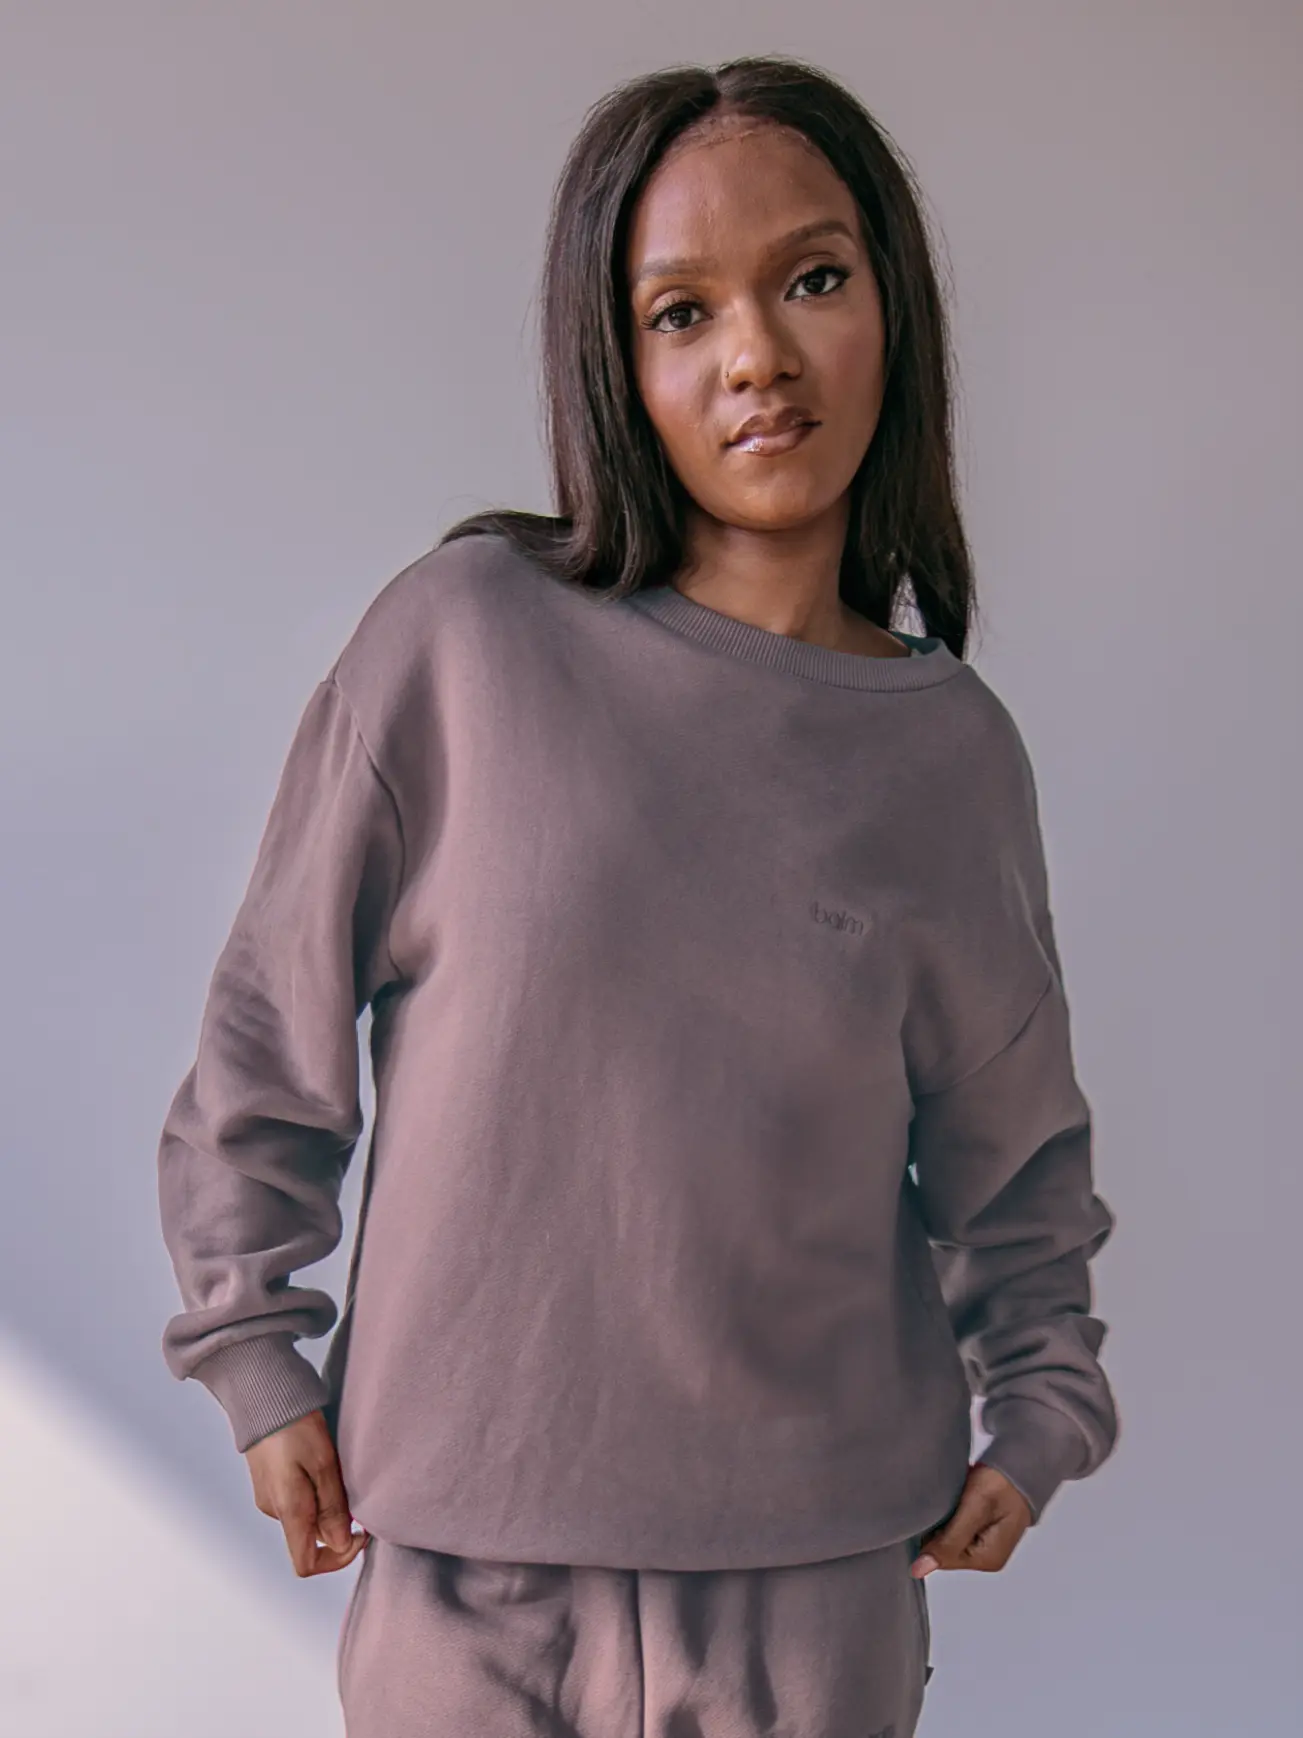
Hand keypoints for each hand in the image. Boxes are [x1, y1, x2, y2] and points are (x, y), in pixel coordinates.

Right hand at [244, 1408, 369, 1577]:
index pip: (306, 1564)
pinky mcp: (271, 1482)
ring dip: (329, 1507)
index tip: (360, 1534)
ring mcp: (270, 1497)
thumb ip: (332, 1507)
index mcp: (288, 1510)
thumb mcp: (323, 1463)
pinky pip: (298, 1501)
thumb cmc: (294, 1425)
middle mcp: (275, 1510)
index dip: (337, 1559)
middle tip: (360, 1496)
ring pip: (306, 1519)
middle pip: (311, 1541)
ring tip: (341, 1474)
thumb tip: (340, 1545)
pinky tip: (326, 1466)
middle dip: (339, 1527)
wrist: (263, 1395)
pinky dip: (317, 1494)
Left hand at [910, 1460, 1032, 1577]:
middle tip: (953, 1502)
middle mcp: (984, 1558)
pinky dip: (951, 1513)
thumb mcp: (974, 1509)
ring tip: (958, 1499)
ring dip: (945, 1518)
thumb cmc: (1003, 1484)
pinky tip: (959, 1500)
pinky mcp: (979, 1531)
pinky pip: (954, 1526)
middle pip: (943, 1548)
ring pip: (946, 1536)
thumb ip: (949, 1541)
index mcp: (985, 1559)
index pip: (941, 1558)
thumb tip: (920, 1569)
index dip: (933, 1534)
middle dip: (940, 1525)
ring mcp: (982, 1545)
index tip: (942, 1510)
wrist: (1019, 1466)